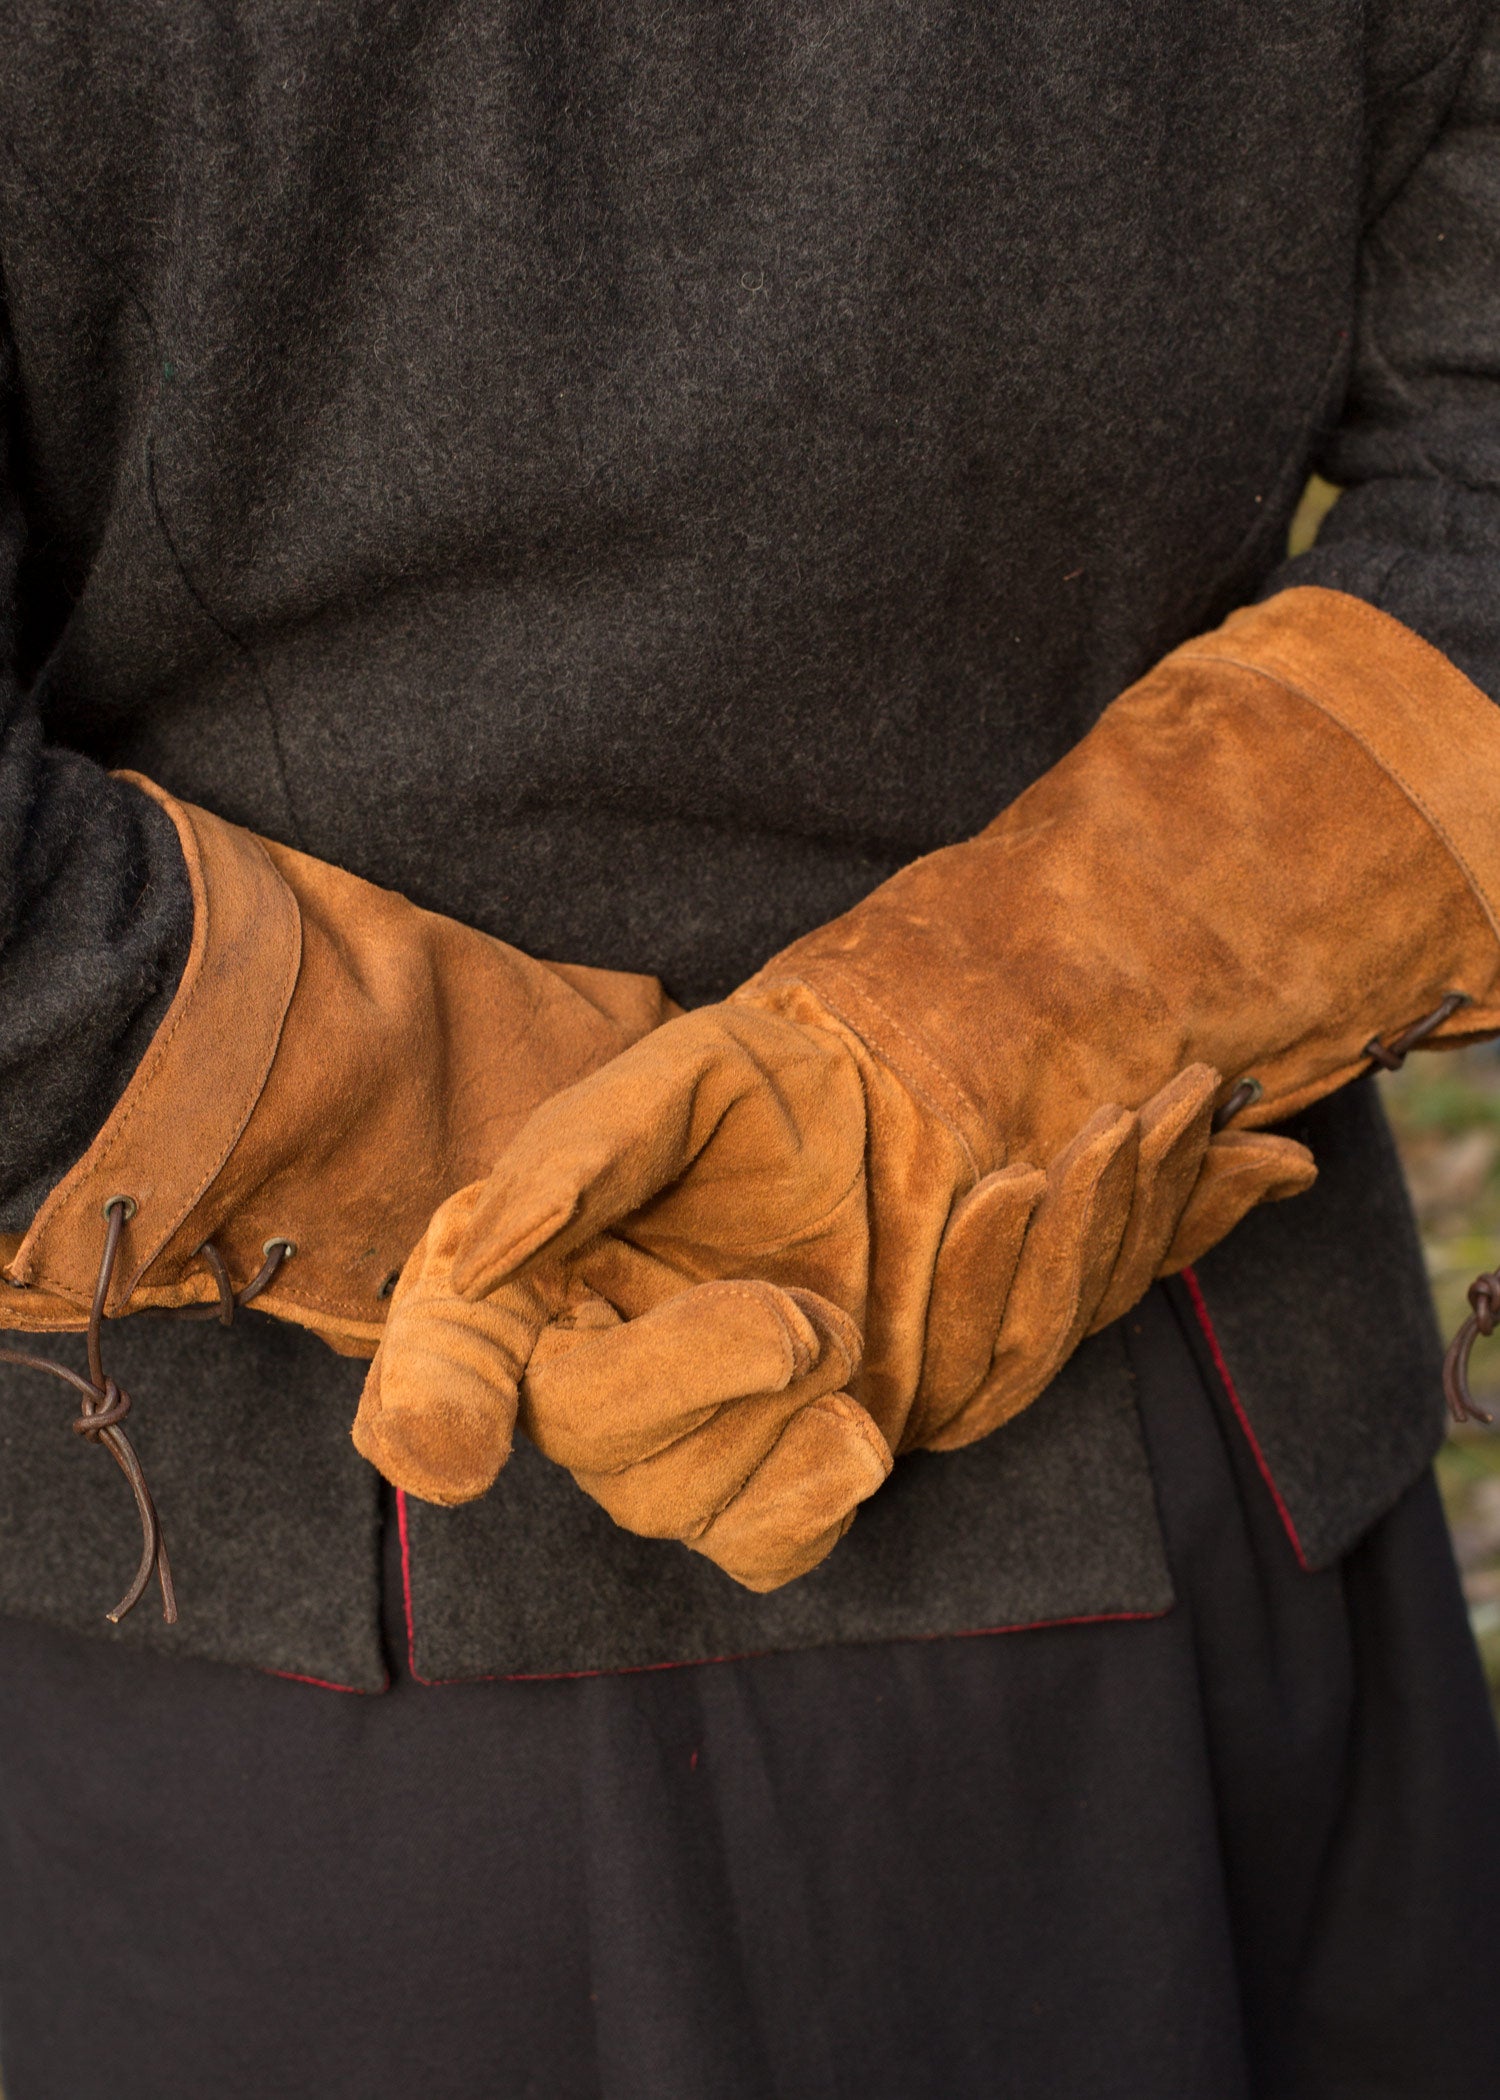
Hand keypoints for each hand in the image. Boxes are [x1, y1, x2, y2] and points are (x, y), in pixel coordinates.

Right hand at [354, 993, 1306, 1587]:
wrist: (910, 1139)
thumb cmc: (773, 1095)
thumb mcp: (683, 1079)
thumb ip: (586, 1150)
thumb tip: (486, 1250)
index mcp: (517, 1272)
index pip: (440, 1359)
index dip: (433, 1407)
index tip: (455, 1444)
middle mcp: (569, 1372)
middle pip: (584, 1431)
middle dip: (691, 1374)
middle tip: (795, 1319)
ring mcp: (667, 1446)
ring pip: (684, 1500)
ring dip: (780, 1417)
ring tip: (836, 1322)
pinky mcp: (766, 1487)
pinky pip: (767, 1548)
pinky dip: (816, 1496)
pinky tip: (855, 1430)